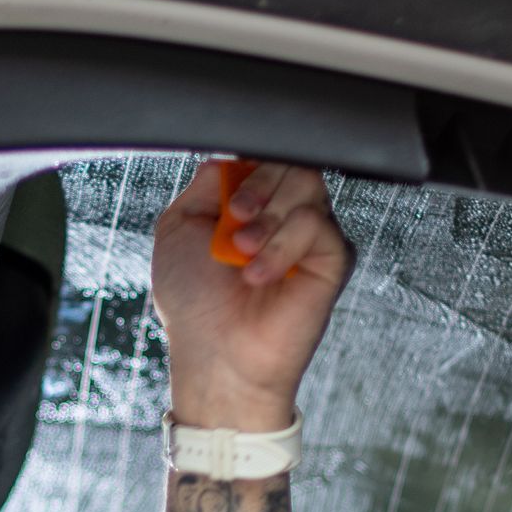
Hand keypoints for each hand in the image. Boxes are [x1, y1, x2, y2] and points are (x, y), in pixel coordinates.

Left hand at [153, 160, 352, 429]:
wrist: (215, 354)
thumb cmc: (194, 302)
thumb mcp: (178, 228)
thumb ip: (204, 186)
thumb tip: (231, 158)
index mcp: (252, 204)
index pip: (265, 157)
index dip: (250, 167)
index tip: (228, 201)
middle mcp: (285, 215)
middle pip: (292, 162)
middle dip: (259, 186)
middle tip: (235, 224)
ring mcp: (312, 235)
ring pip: (307, 185)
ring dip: (268, 219)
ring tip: (241, 254)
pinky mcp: (333, 259)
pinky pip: (318, 225)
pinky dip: (282, 246)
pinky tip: (259, 276)